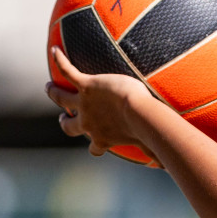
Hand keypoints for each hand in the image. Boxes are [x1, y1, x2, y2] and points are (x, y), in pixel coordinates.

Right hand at [47, 48, 158, 162]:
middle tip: (62, 118)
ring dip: (54, 94)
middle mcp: (88, 124)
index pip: (94, 148)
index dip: (94, 147)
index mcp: (102, 139)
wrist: (137, 113)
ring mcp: (84, 104)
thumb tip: (167, 167)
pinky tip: (57, 51)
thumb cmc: (145, 130)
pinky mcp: (86, 87)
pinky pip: (68, 72)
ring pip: (62, 99)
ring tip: (49, 87)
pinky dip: (60, 62)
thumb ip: (154, 152)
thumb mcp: (148, 144)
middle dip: (65, 124)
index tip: (97, 146)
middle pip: (69, 128)